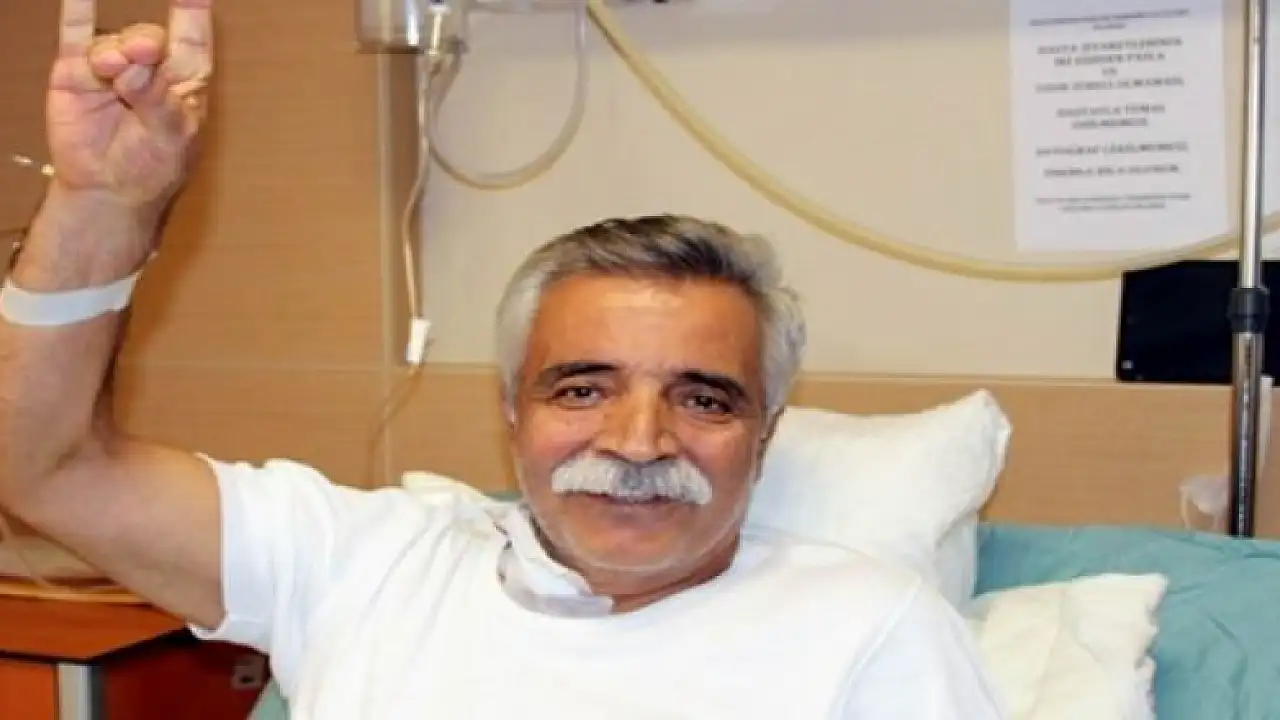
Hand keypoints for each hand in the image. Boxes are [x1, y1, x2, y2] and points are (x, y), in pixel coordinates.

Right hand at [47, 0, 212, 209]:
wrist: (108, 192)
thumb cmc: (152, 167)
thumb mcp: (170, 137)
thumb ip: (157, 99)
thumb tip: (136, 61)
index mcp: (185, 80)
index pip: (194, 40)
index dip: (194, 12)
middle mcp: (150, 67)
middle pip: (151, 38)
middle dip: (146, 43)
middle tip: (144, 53)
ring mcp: (112, 66)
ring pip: (113, 41)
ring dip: (114, 52)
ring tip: (112, 72)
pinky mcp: (76, 72)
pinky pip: (76, 34)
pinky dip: (77, 10)